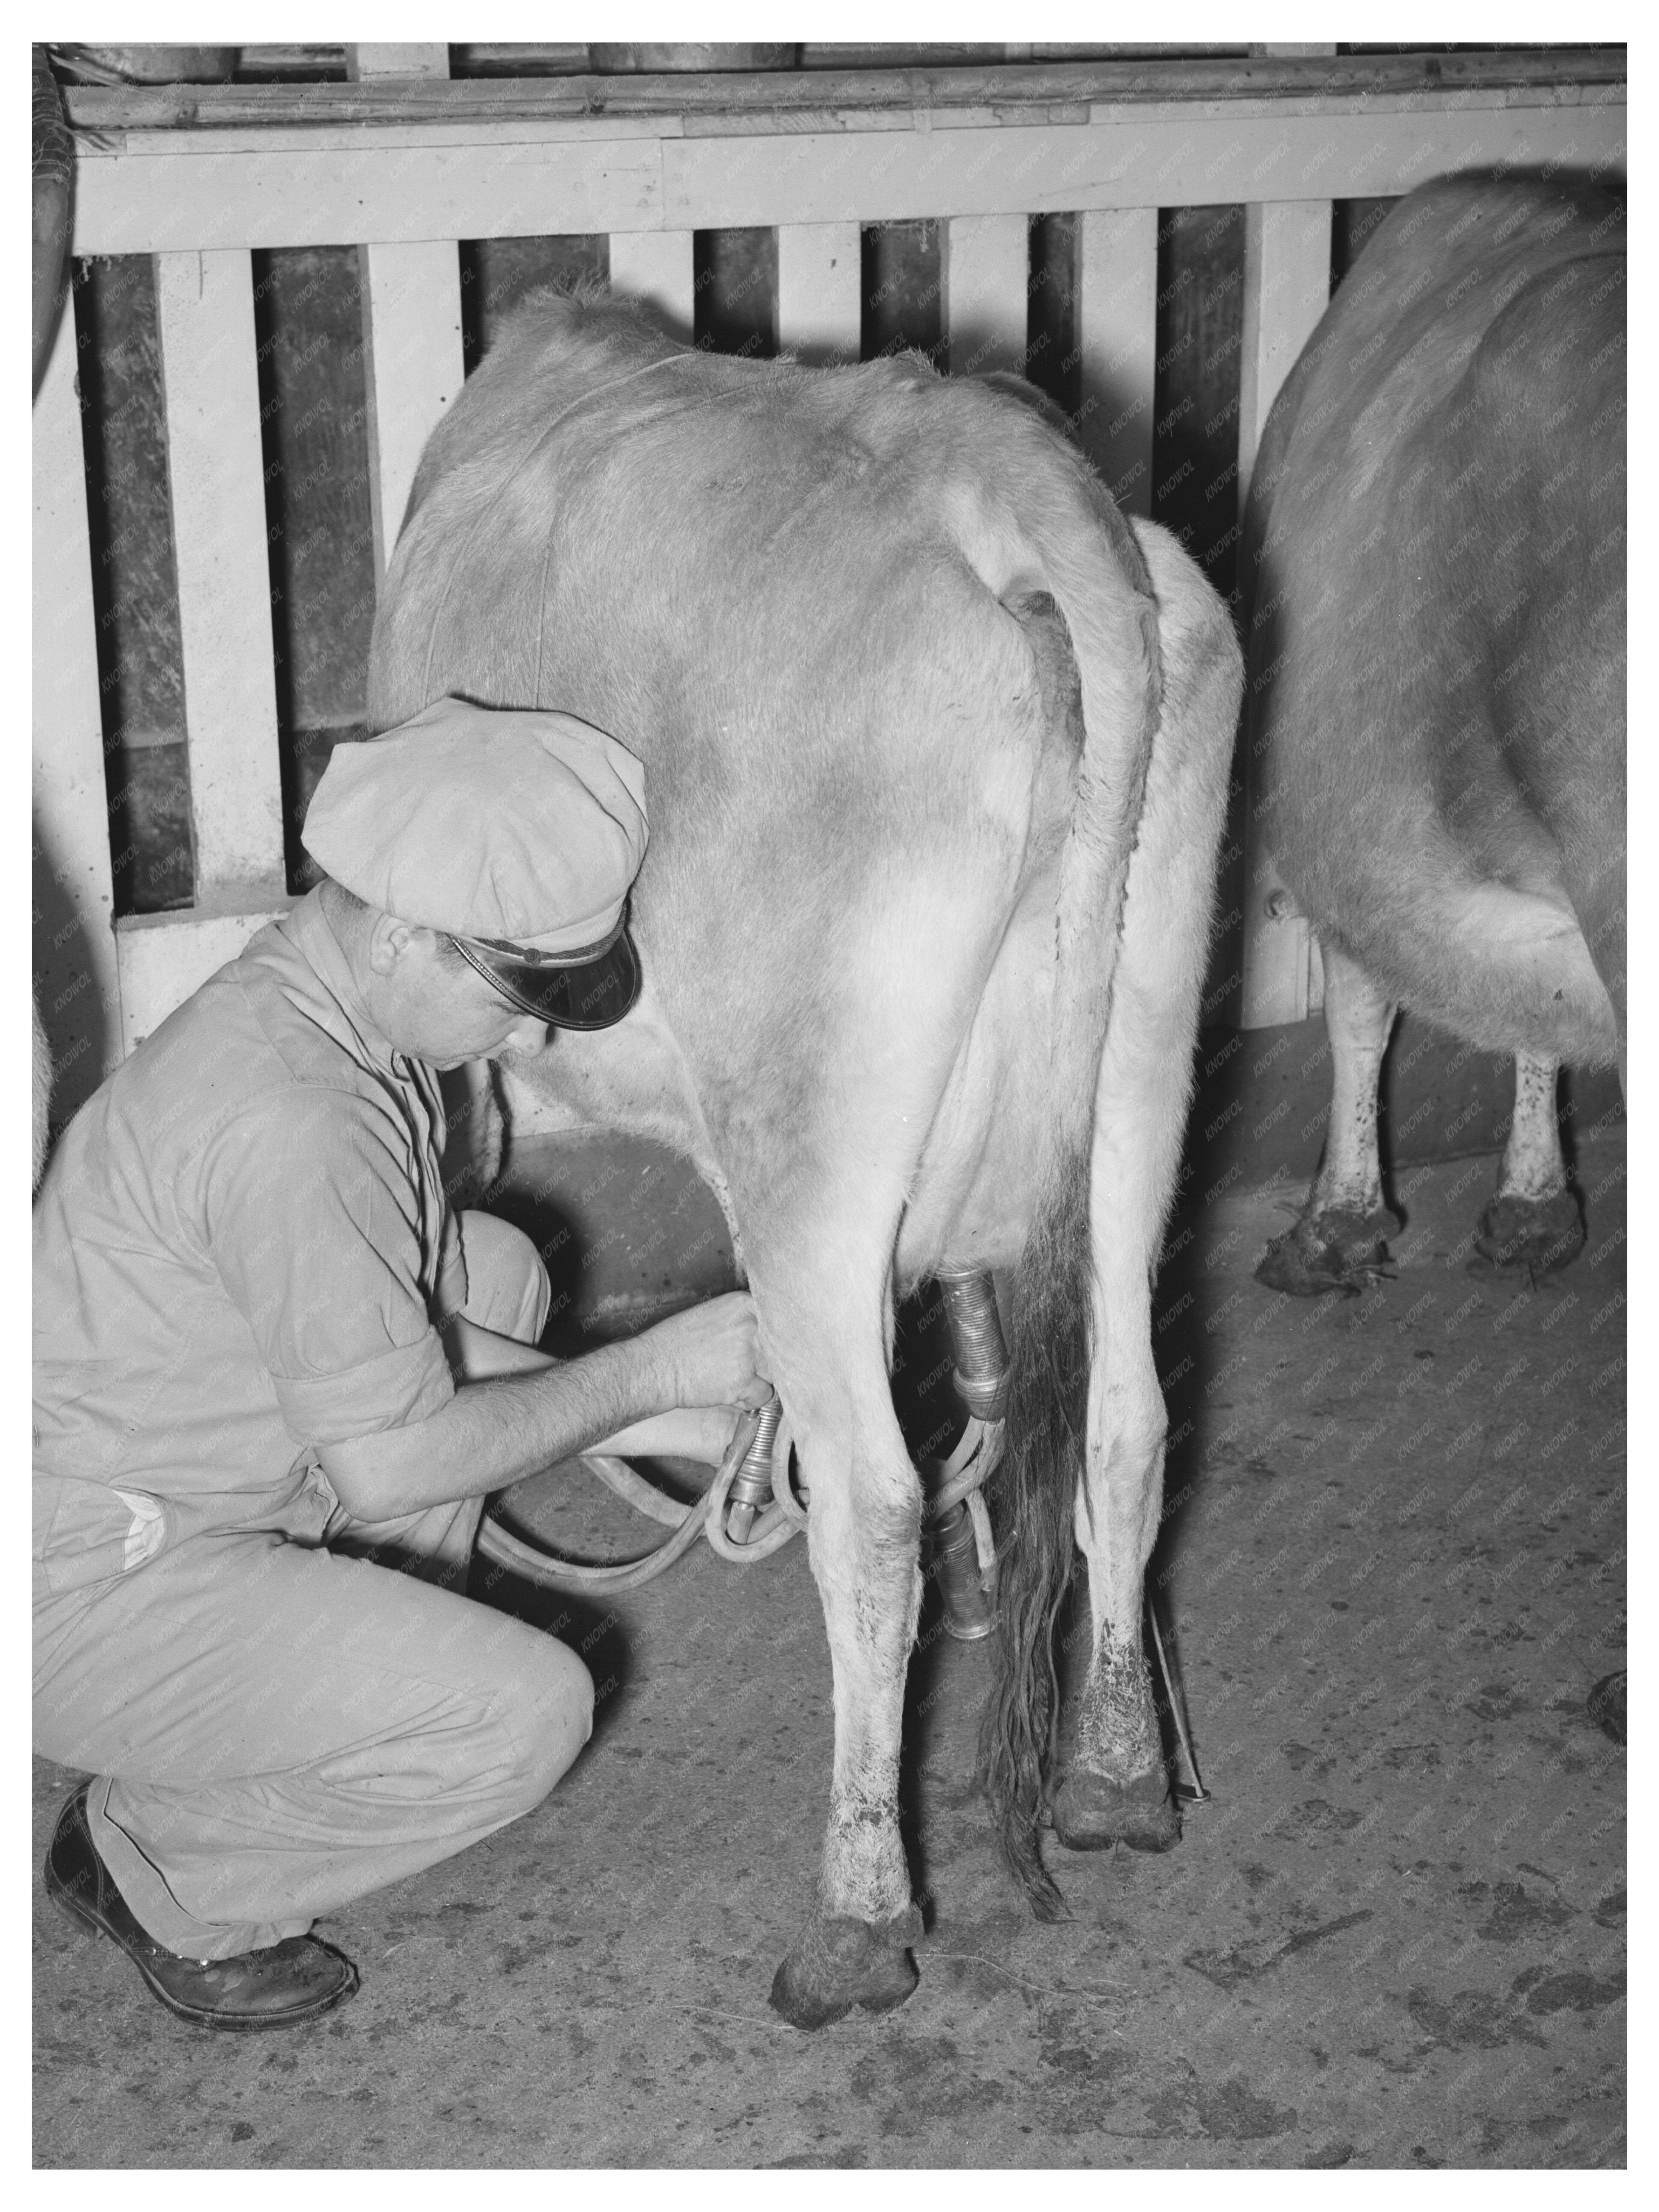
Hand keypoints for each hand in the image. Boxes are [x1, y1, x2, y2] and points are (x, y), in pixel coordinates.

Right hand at [642, 1291, 770, 1410]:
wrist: (653, 1367)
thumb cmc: (677, 1342)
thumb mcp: (713, 1315)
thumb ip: (744, 1320)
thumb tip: (771, 1334)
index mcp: (745, 1303)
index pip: (780, 1322)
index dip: (776, 1340)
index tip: (770, 1348)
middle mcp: (751, 1324)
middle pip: (780, 1349)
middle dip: (769, 1363)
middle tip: (747, 1368)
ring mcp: (748, 1352)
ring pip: (776, 1373)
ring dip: (761, 1381)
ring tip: (735, 1379)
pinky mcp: (743, 1381)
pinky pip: (764, 1396)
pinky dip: (750, 1401)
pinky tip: (731, 1393)